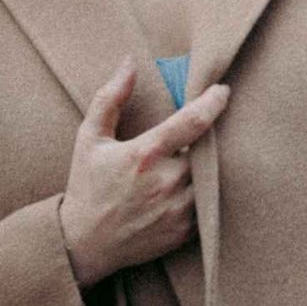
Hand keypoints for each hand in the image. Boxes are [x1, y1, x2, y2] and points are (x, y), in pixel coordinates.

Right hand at [58, 57, 230, 288]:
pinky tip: (199, 182)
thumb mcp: (89, 137)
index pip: (193, 121)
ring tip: (210, 152)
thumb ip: (110, 97)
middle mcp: (166, 183)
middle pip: (210, 150)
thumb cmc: (87, 185)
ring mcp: (178, 210)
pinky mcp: (185, 231)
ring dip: (214, 163)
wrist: (84, 243)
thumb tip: (129, 62)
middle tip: (218, 124)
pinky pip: (210, 205)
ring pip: (214, 178)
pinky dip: (208, 191)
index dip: (213, 101)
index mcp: (144, 155)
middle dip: (216, 134)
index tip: (222, 90)